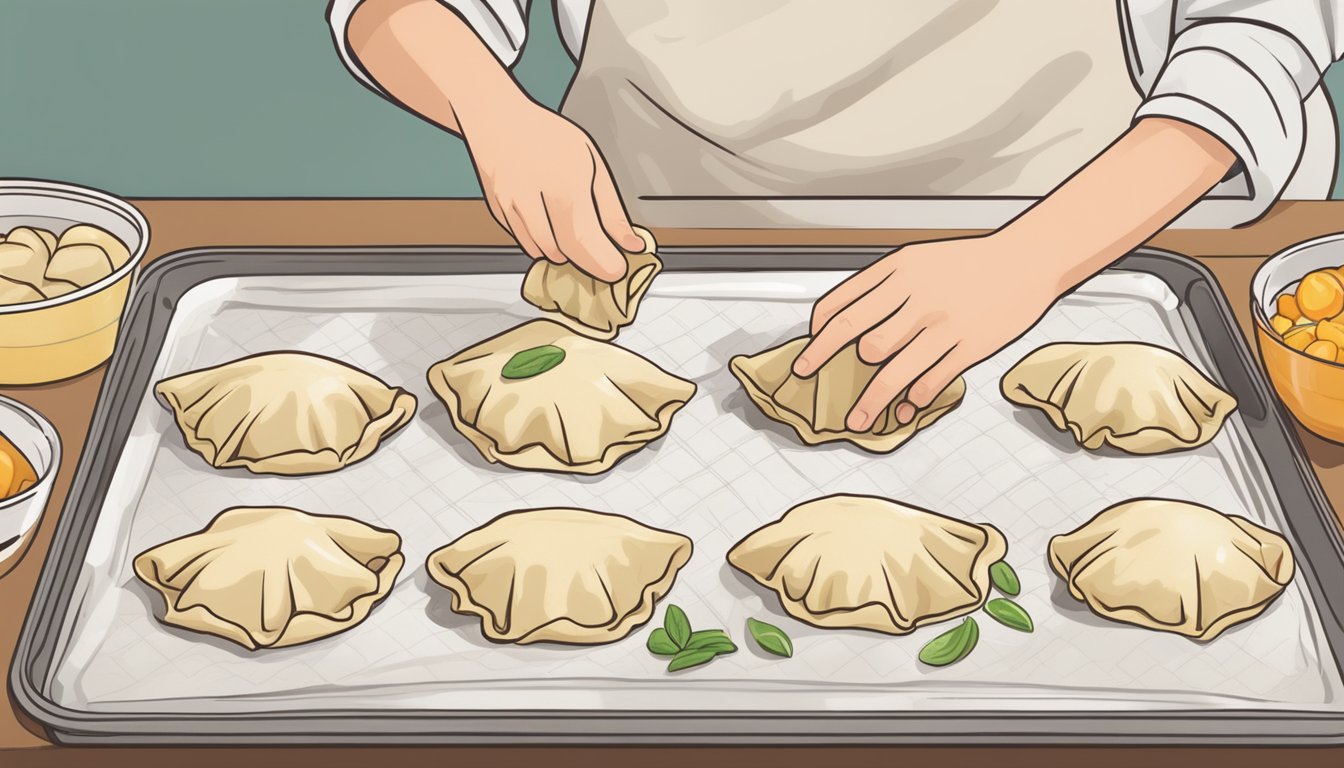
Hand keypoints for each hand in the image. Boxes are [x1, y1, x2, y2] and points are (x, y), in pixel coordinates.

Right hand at [463, 101, 643, 280]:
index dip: (602, 262)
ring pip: (540, 249)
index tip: (616, 270)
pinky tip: (549, 225)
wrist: (496, 118)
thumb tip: (630, 243)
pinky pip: (522, 240)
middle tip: (602, 260)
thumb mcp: (591, 162)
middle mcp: (532, 193)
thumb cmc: (546, 135)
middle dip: (585, 260)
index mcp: (563, 180)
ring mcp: (510, 203)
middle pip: (562, 249)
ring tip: (573, 232)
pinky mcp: (497, 210)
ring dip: (561, 251)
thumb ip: (611, 209)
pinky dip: (539, 242)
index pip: (584, 238)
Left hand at [793, 234, 1057, 430]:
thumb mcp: (917, 259)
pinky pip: (930, 382)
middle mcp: (918, 298)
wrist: (1026, 259)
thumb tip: (843, 320)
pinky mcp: (969, 348)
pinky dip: (913, 402)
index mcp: (900, 271)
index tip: (807, 356)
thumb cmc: (970, 261)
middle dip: (835, 368)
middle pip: (863, 343)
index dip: (818, 338)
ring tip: (856, 419)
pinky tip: (904, 410)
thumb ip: (880, 285)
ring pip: (892, 371)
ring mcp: (944, 325)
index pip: (843, 307)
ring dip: (869, 401)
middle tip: (817, 384)